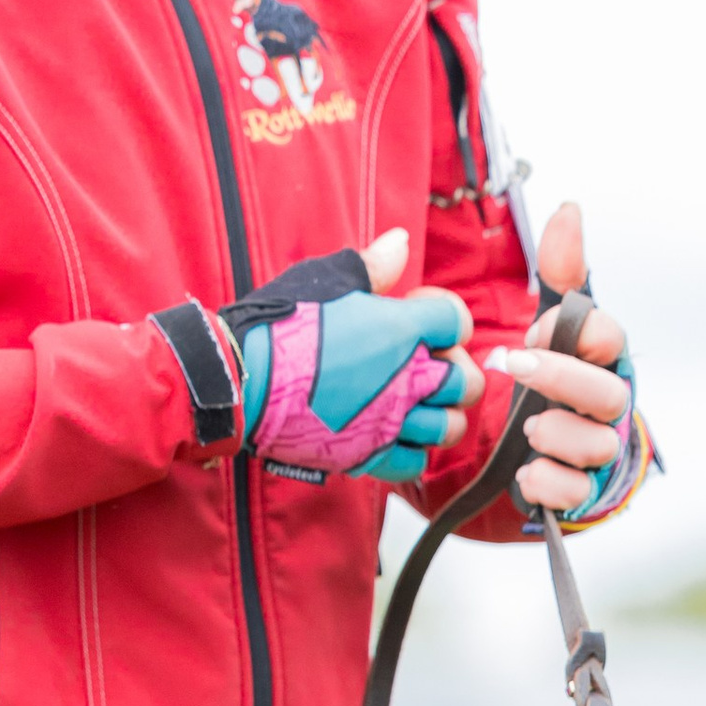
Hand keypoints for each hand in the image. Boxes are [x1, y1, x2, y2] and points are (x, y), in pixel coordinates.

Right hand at [226, 234, 475, 486]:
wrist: (240, 379)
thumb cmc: (280, 325)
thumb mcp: (327, 280)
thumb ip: (373, 265)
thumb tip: (400, 241)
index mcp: (401, 330)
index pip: (456, 321)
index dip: (445, 317)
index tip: (420, 317)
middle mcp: (406, 380)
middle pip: (465, 381)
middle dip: (452, 369)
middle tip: (425, 363)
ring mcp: (389, 422)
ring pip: (449, 428)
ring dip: (439, 413)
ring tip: (415, 402)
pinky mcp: (367, 455)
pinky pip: (413, 464)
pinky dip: (411, 452)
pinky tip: (394, 434)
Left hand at [483, 203, 638, 514]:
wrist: (533, 450)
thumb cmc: (551, 380)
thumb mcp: (549, 324)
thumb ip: (561, 273)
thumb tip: (569, 210)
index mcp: (601, 361)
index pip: (609, 338)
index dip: (574, 332)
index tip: (532, 328)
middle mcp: (607, 405)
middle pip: (609, 394)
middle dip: (563, 379)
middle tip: (515, 367)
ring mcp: (598, 450)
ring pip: (598, 445)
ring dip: (558, 434)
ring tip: (526, 429)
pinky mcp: (581, 491)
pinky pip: (577, 493)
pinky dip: (550, 483)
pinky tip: (526, 472)